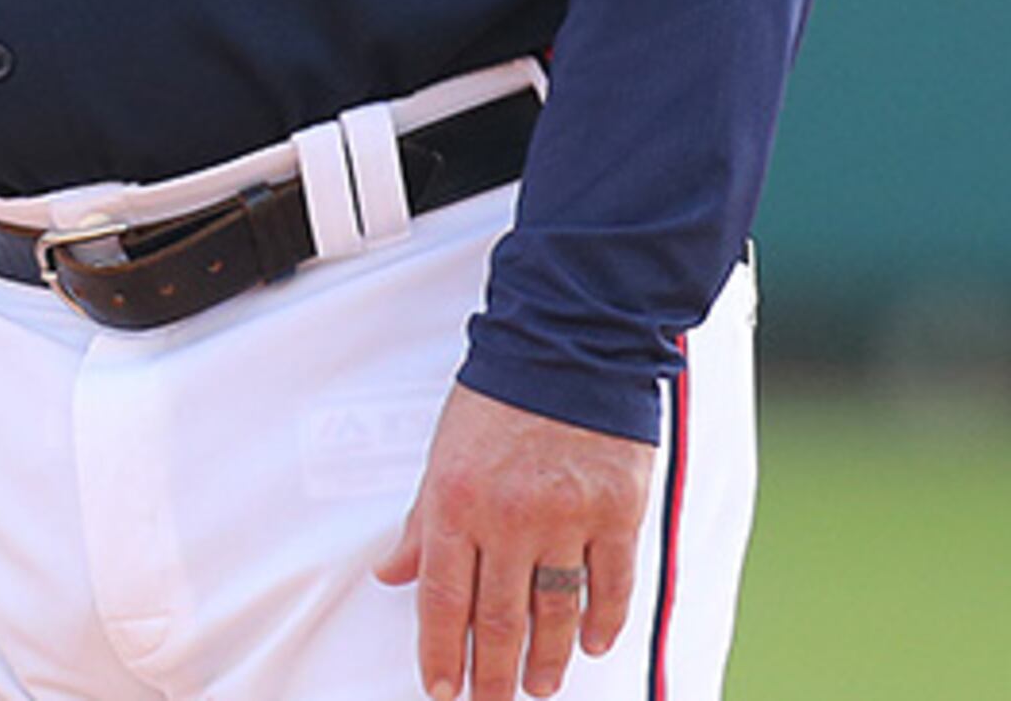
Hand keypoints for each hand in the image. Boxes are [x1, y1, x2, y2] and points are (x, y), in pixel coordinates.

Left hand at [373, 382, 654, 700]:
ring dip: (547, 658)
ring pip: (555, 611)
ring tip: (540, 685)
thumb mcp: (443, 454)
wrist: (568, 344)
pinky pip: (611, 583)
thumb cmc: (498, 396)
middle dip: (494, 672)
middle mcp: (510, 517)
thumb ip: (422, 522)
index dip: (442, 653)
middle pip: (500, 618)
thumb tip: (392, 573)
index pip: (444, 600)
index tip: (443, 689)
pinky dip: (602, 620)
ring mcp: (567, 517)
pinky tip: (591, 645)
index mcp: (457, 501)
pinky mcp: (617, 510)